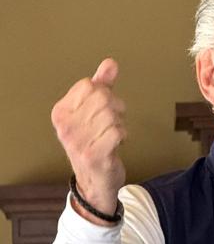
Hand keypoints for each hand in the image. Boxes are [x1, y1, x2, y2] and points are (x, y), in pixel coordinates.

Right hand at [51, 58, 126, 221]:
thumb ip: (102, 86)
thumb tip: (110, 63)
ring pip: (112, 114)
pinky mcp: (93, 155)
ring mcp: (77, 141)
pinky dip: (123, 135)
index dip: (104, 93)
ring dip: (120, 123)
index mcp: (60, 112)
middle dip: (116, 108)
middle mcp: (64, 126)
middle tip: (113, 122)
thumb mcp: (93, 112)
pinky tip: (117, 144)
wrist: (94, 180)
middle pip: (103, 97)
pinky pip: (118, 132)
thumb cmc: (94, 142)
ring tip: (113, 134)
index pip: (89, 85)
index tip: (103, 109)